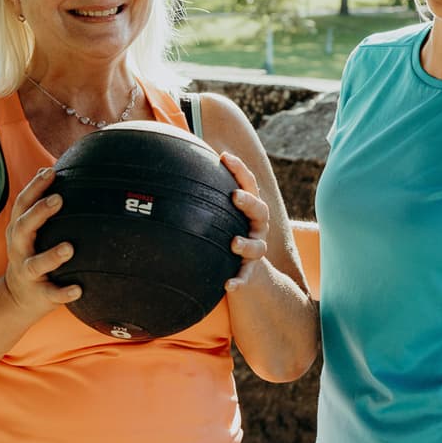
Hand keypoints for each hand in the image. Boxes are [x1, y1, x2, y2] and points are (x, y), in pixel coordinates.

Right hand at [2, 166, 78, 315]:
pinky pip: (50, 294)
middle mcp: (19, 249)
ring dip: (51, 256)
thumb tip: (54, 168)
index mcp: (19, 230)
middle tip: (59, 199)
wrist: (16, 299)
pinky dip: (63, 293)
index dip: (35, 187)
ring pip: (36, 264)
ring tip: (69, 248)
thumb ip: (40, 206)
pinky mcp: (38, 294)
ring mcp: (28, 272)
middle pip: (23, 227)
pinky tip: (78, 289)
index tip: (51, 171)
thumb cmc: (32, 254)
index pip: (22, 204)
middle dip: (39, 213)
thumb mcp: (30, 230)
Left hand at [218, 152, 268, 291]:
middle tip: (235, 196)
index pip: (249, 185)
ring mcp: (255, 250)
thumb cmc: (227, 230)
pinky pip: (246, 277)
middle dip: (249, 202)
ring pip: (258, 246)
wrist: (246, 270)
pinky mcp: (249, 272)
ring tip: (234, 243)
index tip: (224, 157)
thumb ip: (208, 191)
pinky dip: (239, 281)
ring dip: (247, 244)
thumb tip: (181, 160)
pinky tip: (228, 285)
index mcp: (250, 209)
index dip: (240, 170)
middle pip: (260, 211)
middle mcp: (257, 227)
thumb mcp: (222, 211)